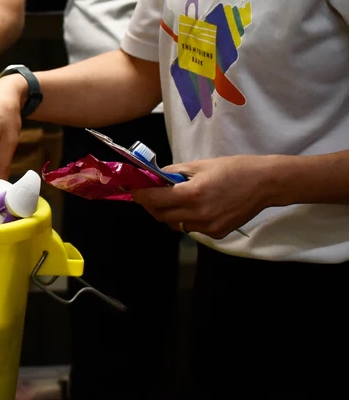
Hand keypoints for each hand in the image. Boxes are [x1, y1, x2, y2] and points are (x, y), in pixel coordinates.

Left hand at [132, 155, 276, 238]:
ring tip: (179, 200)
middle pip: (160, 215)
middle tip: (154, 194)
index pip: (154, 199)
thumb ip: (174, 173)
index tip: (135, 190)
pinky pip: (192, 228)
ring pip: (175, 224)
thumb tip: (154, 177)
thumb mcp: (200, 165)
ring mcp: (207, 226)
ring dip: (170, 214)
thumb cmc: (234, 169)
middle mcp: (197, 214)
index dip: (140, 195)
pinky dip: (188, 219)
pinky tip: (198, 207)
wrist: (265, 184)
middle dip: (153, 205)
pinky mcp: (217, 234)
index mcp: (192, 194)